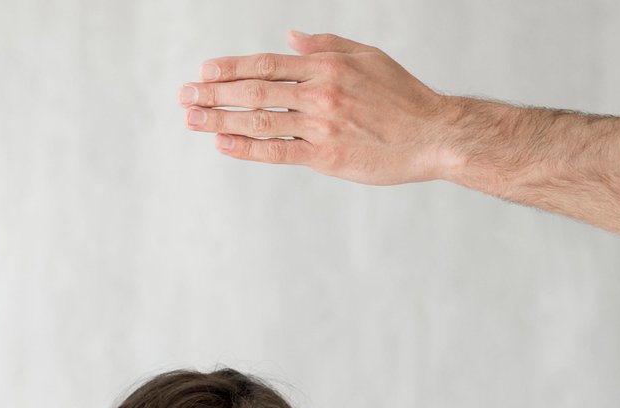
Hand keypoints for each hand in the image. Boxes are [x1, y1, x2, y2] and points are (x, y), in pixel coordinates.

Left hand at [180, 31, 458, 184]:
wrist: (435, 135)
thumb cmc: (405, 97)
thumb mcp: (368, 57)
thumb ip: (327, 46)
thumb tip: (291, 39)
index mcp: (326, 66)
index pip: (267, 64)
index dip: (231, 67)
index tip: (205, 71)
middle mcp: (319, 93)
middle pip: (254, 90)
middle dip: (213, 93)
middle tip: (184, 96)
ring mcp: (321, 126)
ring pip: (259, 120)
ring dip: (219, 118)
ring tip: (191, 120)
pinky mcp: (326, 157)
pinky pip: (278, 151)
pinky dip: (247, 147)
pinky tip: (223, 144)